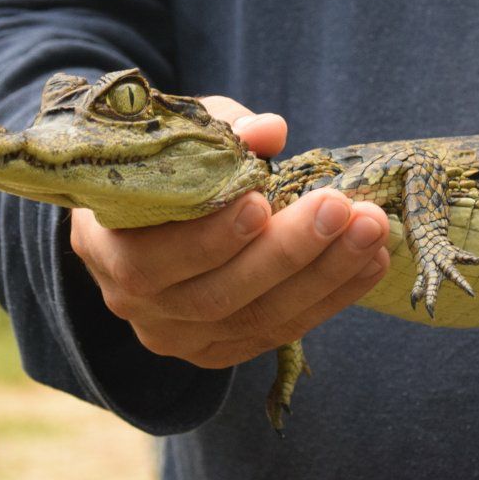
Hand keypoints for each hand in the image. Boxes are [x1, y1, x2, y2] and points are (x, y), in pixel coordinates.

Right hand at [70, 97, 390, 368]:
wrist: (144, 215)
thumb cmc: (161, 164)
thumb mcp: (179, 135)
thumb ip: (221, 129)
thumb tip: (270, 130)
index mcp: (106, 248)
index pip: (153, 259)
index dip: (209, 236)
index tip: (261, 198)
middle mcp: (137, 306)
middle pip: (217, 296)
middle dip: (288, 252)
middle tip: (342, 208)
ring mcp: (180, 336)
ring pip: (258, 320)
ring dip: (325, 276)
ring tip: (372, 232)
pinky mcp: (222, 350)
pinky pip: (281, 331)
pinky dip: (331, 296)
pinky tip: (370, 262)